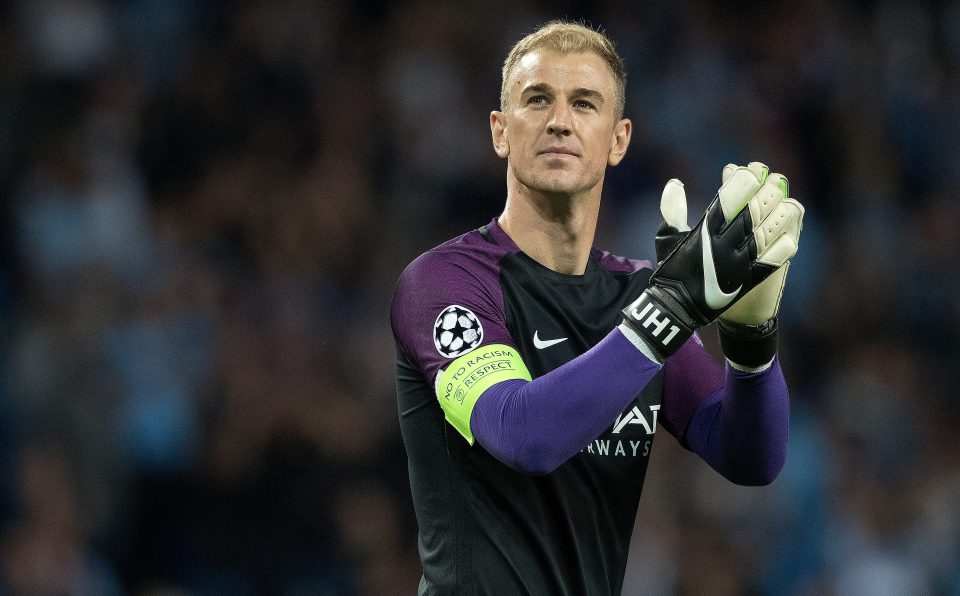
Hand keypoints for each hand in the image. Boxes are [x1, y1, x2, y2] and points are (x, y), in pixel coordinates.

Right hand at [622, 162, 802, 359]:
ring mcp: (737, 264)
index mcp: (703, 232)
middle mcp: (722, 246)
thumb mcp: (667, 239)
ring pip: (766, 234)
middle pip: (752, 213)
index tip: (753, 169)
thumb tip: (674, 183)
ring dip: (779, 217)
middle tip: (777, 181)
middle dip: (767, 193)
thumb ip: (672, 210)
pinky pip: (771, 262)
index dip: (743, 181)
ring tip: (788, 204)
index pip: (727, 199)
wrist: (677, 309)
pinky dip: (782, 248)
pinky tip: (789, 237)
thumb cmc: (672, 271)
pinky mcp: (748, 281)